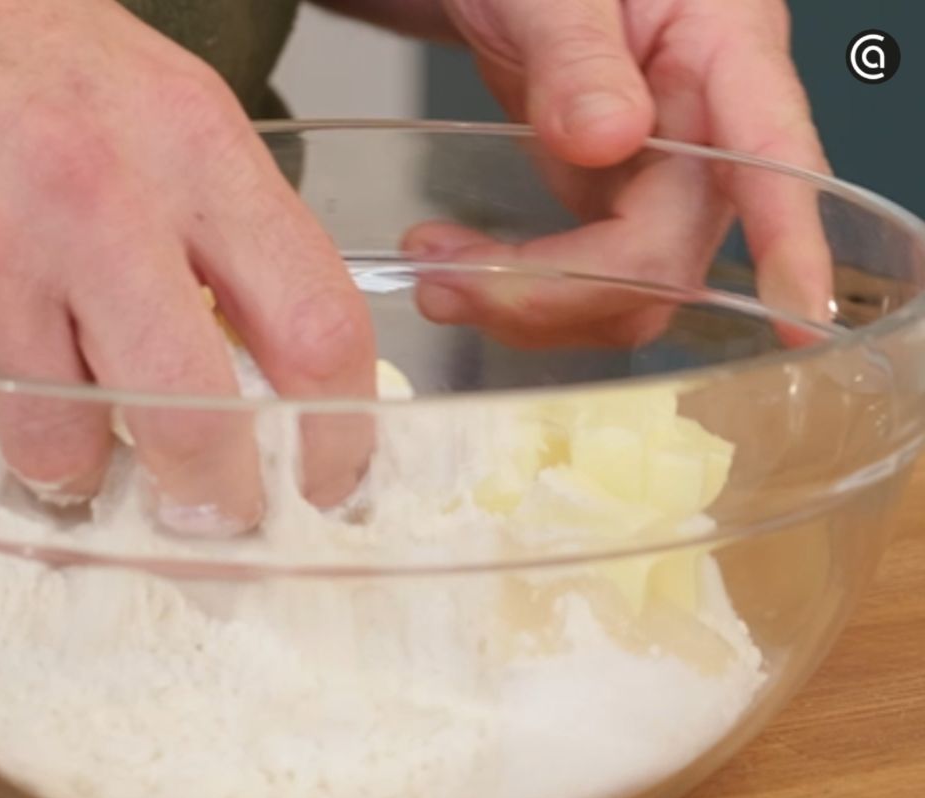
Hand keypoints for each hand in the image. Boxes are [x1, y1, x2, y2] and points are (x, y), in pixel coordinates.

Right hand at [0, 0, 375, 533]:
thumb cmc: (5, 49)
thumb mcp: (156, 107)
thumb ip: (223, 232)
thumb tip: (271, 368)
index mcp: (189, 145)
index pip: (312, 323)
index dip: (337, 432)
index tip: (329, 477)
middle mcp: (91, 199)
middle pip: (190, 418)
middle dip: (209, 496)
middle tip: (208, 511)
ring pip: (60, 443)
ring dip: (70, 452)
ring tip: (57, 396)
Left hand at [408, 0, 832, 344]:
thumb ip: (578, 55)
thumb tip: (607, 137)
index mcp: (724, 52)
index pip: (773, 156)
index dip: (789, 242)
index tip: (795, 315)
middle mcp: (707, 132)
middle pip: (669, 255)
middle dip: (556, 289)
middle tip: (437, 276)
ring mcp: (661, 181)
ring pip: (628, 292)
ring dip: (527, 306)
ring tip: (430, 272)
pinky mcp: (613, 209)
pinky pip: (584, 284)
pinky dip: (517, 294)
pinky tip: (455, 270)